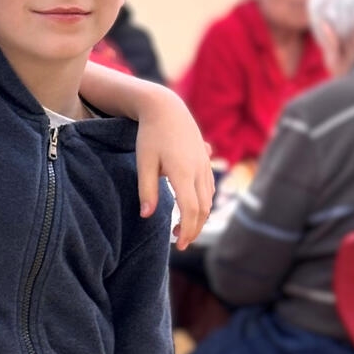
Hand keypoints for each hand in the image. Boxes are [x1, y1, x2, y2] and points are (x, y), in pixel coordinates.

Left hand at [134, 87, 213, 249]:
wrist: (166, 108)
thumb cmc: (151, 135)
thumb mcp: (144, 162)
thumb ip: (146, 190)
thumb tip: (147, 216)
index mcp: (183, 172)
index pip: (191, 209)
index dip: (186, 230)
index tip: (177, 245)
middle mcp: (199, 170)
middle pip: (203, 209)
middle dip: (193, 229)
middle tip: (179, 243)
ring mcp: (205, 165)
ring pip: (208, 200)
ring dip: (199, 218)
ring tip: (182, 229)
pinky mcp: (205, 162)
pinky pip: (209, 189)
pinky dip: (203, 205)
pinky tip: (192, 211)